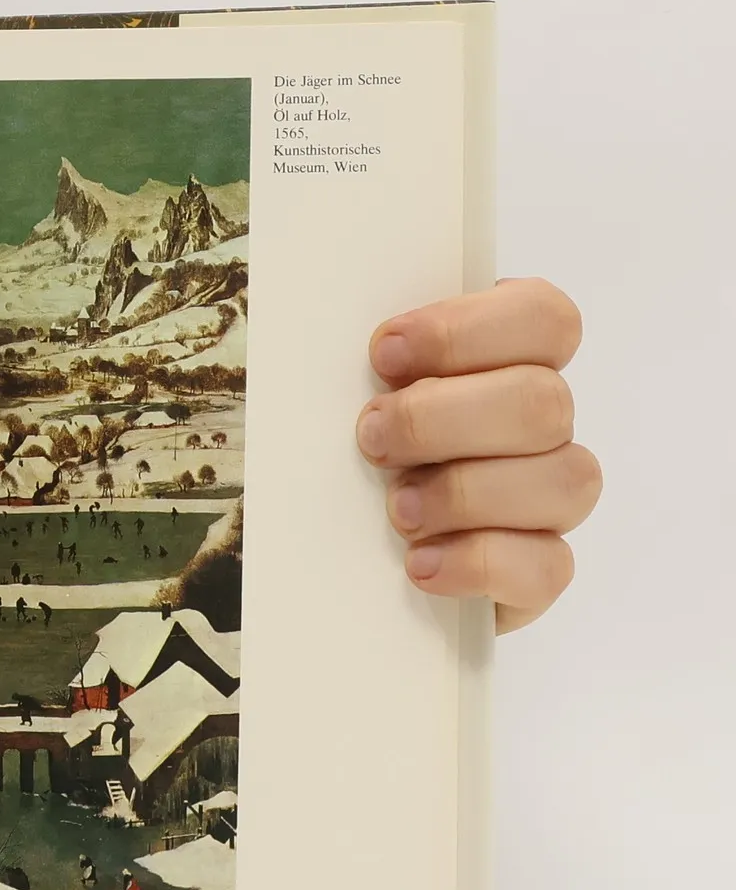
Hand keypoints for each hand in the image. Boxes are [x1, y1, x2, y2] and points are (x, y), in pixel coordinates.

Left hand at [357, 278, 598, 632]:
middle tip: (371, 440)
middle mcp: (539, 426)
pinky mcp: (536, 571)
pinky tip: (420, 564)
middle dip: (442, 420)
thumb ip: (348, 364)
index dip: (467, 331)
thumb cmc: (336, 459)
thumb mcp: (327, 400)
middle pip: (544, 402)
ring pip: (565, 480)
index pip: (543, 318)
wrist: (324, 558)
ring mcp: (548, 500)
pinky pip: (548, 567)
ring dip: (465, 492)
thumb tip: (331, 330)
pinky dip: (479, 563)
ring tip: (397, 510)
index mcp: (504, 362)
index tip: (383, 355)